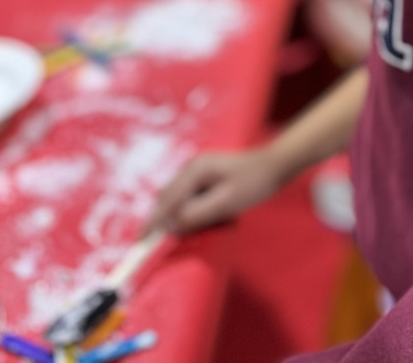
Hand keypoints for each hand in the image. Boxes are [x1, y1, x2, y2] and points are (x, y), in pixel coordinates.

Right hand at [144, 147, 280, 235]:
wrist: (272, 166)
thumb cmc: (252, 184)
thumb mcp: (225, 203)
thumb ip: (197, 214)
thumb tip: (171, 227)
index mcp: (195, 171)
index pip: (168, 200)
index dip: (153, 222)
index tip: (140, 242)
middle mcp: (191, 167)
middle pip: (166, 197)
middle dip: (156, 220)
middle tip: (145, 245)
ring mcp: (196, 170)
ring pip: (173, 196)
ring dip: (168, 216)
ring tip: (160, 238)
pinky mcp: (202, 176)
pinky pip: (184, 195)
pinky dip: (179, 210)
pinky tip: (182, 223)